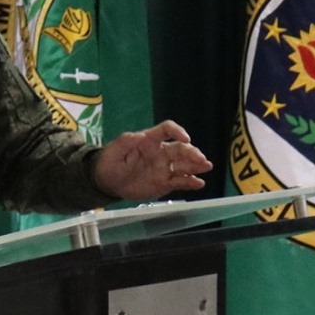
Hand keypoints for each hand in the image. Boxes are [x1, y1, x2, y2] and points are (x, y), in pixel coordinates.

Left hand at [93, 120, 212, 200]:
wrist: (108, 182)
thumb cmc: (110, 162)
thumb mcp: (113, 151)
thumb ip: (125, 142)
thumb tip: (138, 135)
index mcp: (149, 140)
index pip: (167, 130)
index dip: (177, 132)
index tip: (186, 139)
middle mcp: (161, 152)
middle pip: (181, 149)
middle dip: (192, 153)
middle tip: (201, 159)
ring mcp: (164, 168)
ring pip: (184, 165)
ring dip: (196, 165)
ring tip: (207, 167)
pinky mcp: (165, 182)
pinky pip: (180, 181)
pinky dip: (190, 182)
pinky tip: (199, 184)